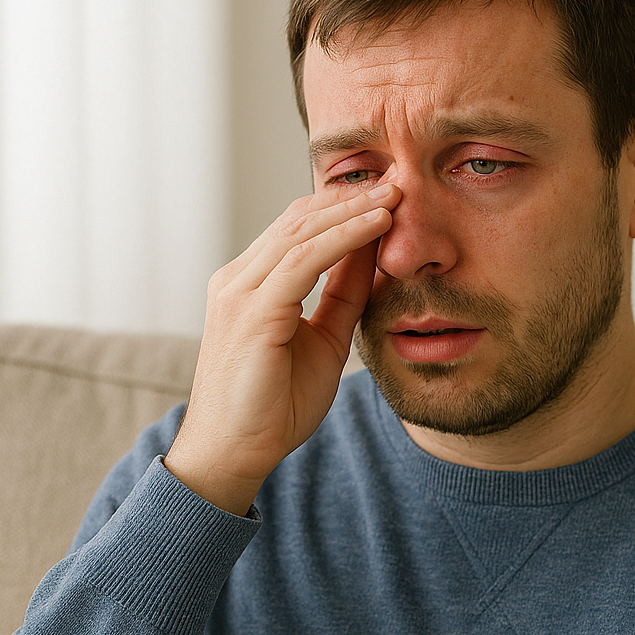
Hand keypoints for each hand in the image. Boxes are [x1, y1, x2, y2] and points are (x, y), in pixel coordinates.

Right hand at [163, 183, 400, 513]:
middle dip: (351, 197)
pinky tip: (377, 226)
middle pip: (299, 218)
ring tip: (396, 196)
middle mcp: (238, 279)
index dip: (343, 207)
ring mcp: (239, 292)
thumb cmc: (273, 406)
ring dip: (353, 210)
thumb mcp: (324, 340)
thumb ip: (343, 297)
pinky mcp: (250, 311)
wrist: (234, 453)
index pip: (298, 227)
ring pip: (301, 230)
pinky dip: (344, 238)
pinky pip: (303, 260)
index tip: (389, 197)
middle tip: (400, 181)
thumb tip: (374, 256)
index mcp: (250, 284)